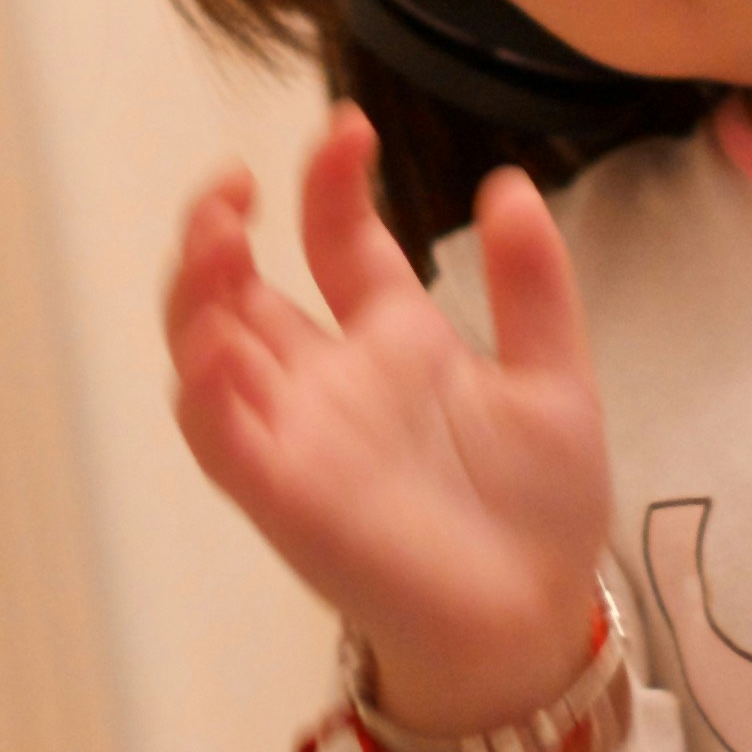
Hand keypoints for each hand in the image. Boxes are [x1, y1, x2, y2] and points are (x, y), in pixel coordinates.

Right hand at [164, 106, 613, 736]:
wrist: (536, 622)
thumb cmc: (539, 511)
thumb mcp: (555, 380)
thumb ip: (533, 288)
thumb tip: (507, 184)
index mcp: (394, 341)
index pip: (336, 243)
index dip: (330, 184)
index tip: (350, 129)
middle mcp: (331, 381)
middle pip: (241, 291)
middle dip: (218, 230)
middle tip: (236, 184)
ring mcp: (300, 436)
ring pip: (208, 351)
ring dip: (197, 293)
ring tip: (217, 237)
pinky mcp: (285, 497)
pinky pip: (222, 440)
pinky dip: (206, 392)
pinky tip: (217, 346)